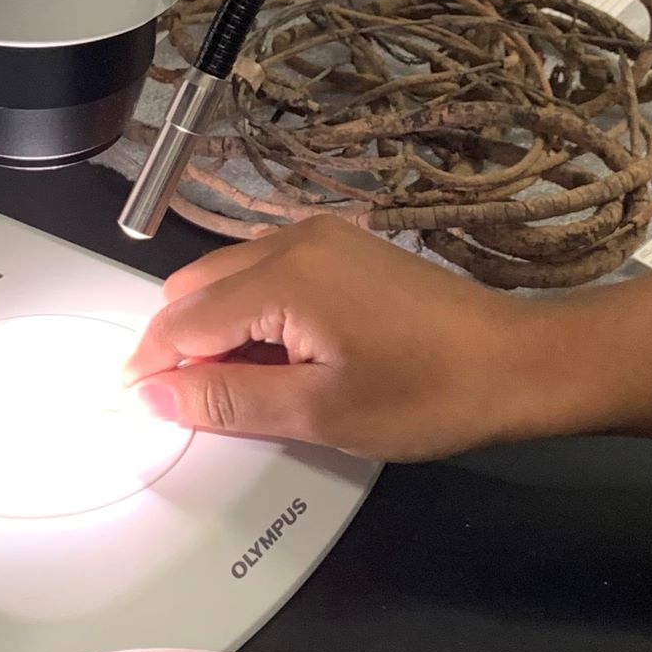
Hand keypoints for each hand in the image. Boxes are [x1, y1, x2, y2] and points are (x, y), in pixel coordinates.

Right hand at [125, 220, 556, 459]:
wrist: (517, 362)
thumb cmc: (429, 391)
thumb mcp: (317, 412)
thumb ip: (227, 398)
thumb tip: (155, 392)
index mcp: (283, 275)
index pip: (183, 318)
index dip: (152, 366)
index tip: (134, 405)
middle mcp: (296, 240)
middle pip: (197, 287)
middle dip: (179, 344)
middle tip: (189, 406)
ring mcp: (325, 239)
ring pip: (231, 277)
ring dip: (217, 329)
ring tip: (240, 390)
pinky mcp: (347, 250)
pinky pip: (270, 273)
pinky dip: (254, 314)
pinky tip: (278, 360)